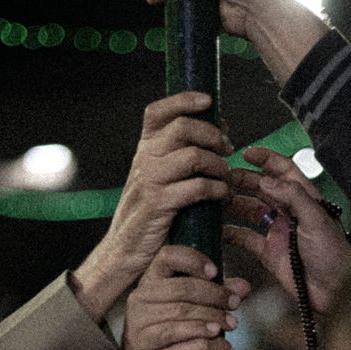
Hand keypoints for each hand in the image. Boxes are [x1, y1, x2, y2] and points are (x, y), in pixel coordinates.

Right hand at [71, 91, 232, 321]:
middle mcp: (144, 160)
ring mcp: (150, 181)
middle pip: (182, 128)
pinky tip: (222, 195)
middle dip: (212, 135)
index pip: (158, 112)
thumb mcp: (159, 179)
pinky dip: (216, 189)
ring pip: (193, 156)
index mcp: (144, 150)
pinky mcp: (159, 205)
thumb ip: (181, 154)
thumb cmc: (148, 215)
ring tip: (226, 175)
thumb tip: (218, 128)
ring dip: (218, 164)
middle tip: (227, 148)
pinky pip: (196, 187)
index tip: (208, 100)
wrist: (124, 250)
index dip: (183, 99)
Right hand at [123, 244, 250, 349]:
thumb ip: (217, 291)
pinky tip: (214, 333)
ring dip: (211, 315)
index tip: (215, 271)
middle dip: (214, 294)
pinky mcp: (142, 337)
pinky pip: (174, 331)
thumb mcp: (193, 301)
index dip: (193, 260)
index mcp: (153, 276)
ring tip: (231, 322)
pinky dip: (197, 331)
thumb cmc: (172, 322)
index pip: (168, 256)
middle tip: (235, 303)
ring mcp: (140, 315)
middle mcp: (142, 293)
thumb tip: (244, 287)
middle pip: (182, 286)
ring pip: (181, 310)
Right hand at [226, 147, 350, 313]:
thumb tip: (268, 181)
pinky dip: (232, 233)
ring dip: (235, 203)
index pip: (284, 171)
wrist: (336, 292)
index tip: (247, 153)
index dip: (266, 159)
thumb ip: (294, 197)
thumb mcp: (317, 221)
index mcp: (305, 200)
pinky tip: (219, 228)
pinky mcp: (269, 253)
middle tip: (222, 177)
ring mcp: (278, 233)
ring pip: (251, 211)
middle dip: (244, 180)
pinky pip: (247, 239)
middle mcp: (290, 213)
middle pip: (263, 189)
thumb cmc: (334, 256)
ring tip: (217, 198)